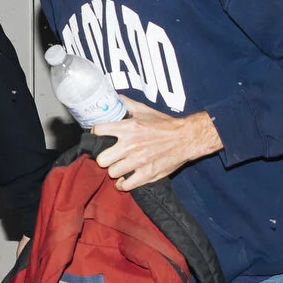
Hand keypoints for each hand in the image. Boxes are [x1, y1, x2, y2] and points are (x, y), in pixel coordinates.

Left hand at [93, 95, 222, 190]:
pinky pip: (125, 185)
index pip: (99, 130)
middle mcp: (131, 145)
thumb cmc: (165, 125)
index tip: (99, 137)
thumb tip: (114, 97)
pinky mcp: (147, 174)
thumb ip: (127, 104)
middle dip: (104, 158)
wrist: (186, 138)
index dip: (96, 134)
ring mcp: (138, 161)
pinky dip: (123, 184)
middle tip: (109, 157)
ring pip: (112, 173)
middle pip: (101, 159)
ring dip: (114, 171)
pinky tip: (125, 179)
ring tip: (119, 167)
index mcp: (128, 127)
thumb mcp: (145, 110)